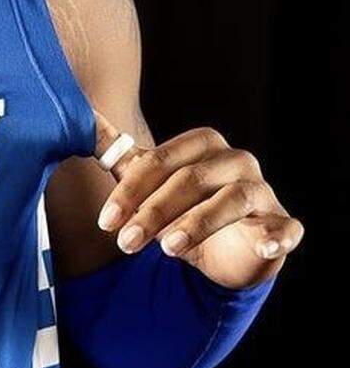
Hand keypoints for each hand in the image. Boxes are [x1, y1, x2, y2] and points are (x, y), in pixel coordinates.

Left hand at [91, 110, 303, 289]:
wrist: (224, 248)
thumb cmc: (182, 208)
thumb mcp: (149, 181)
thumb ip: (119, 152)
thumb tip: (82, 117)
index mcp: (203, 146)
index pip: (161, 160)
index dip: (130, 190)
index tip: (105, 222)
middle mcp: (236, 162)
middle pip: (192, 179)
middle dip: (154, 212)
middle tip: (125, 243)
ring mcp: (262, 193)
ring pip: (234, 200)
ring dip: (199, 224)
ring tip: (167, 249)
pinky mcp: (282, 226)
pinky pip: (285, 228)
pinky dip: (277, 235)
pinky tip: (264, 245)